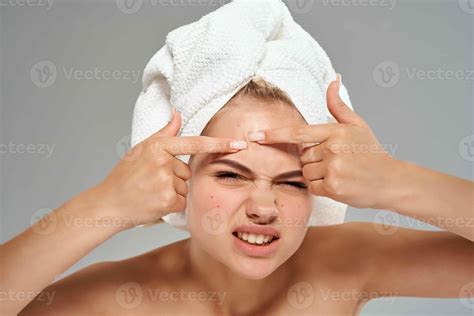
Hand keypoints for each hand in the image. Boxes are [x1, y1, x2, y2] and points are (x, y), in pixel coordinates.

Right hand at [89, 109, 246, 227]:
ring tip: (151, 192)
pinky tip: (154, 203)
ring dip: (173, 192)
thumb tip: (178, 113)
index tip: (240, 144)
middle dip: (174, 178)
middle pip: (187, 171)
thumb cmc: (125, 176)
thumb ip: (164, 133)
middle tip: (151, 182)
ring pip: (185, 187)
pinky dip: (172, 204)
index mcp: (157, 146)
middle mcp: (163, 162)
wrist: (109, 203)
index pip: (194, 143)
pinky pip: (182, 201)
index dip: (220, 144)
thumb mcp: (141, 149)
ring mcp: (165, 181)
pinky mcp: (168, 200)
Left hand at [247, 74, 400, 208]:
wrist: (391, 180)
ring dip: (317, 175)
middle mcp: (332, 149)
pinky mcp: (333, 187)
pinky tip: (339, 184)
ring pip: (306, 173)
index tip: (256, 136)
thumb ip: (338, 106)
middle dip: (313, 161)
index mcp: (334, 132)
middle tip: (336, 162)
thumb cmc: (372, 152)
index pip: (298, 133)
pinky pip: (312, 187)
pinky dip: (321, 188)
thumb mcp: (357, 125)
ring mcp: (332, 168)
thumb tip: (333, 79)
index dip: (274, 135)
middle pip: (303, 157)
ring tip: (339, 173)